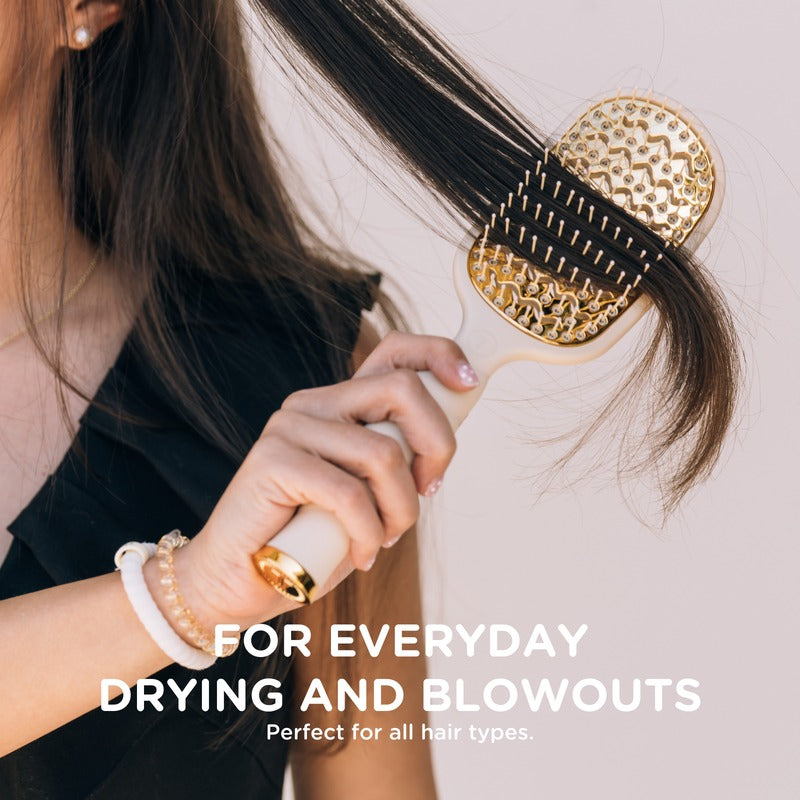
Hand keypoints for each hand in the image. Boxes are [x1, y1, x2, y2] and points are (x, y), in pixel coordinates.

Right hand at [147, 332, 478, 629]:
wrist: (240, 582)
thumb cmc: (310, 540)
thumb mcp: (366, 493)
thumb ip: (393, 461)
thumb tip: (438, 447)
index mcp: (339, 403)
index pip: (395, 352)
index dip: (440, 356)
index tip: (469, 385)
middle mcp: (314, 402)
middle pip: (403, 390)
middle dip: (438, 446)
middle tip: (428, 492)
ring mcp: (291, 427)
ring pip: (384, 453)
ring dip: (401, 510)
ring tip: (383, 539)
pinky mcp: (273, 460)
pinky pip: (349, 494)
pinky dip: (368, 534)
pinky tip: (360, 556)